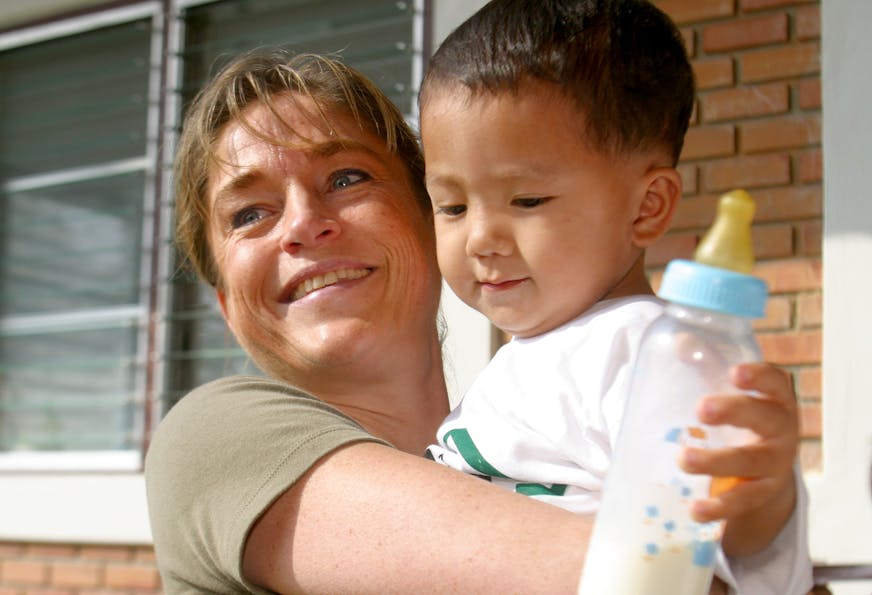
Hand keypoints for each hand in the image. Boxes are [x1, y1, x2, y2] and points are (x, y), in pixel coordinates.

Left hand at [678, 362, 798, 555]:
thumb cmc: (742, 416)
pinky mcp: (764, 493)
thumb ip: (706, 366)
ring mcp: (776, 464)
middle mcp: (782, 429)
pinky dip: (719, 507)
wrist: (766, 469)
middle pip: (765, 418)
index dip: (759, 376)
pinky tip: (696, 510)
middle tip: (701, 408)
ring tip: (683, 460)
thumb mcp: (728, 390)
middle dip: (734, 412)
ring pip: (751, 462)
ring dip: (716, 462)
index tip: (735, 372)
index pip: (776, 382)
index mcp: (776, 398)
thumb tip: (680, 341)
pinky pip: (743, 500)